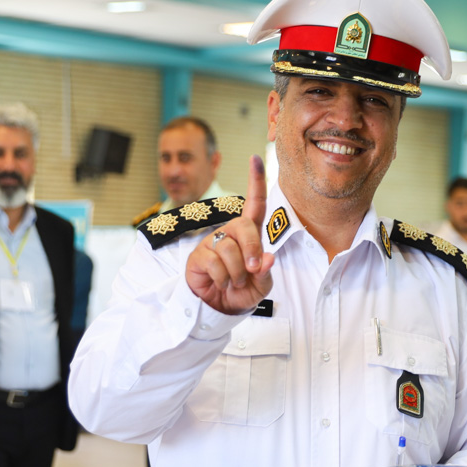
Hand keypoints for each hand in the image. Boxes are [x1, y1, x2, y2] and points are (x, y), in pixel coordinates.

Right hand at [184, 155, 274, 313]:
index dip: (256, 182)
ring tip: (234, 281)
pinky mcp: (199, 255)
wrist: (220, 308)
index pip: (255, 204)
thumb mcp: (261, 284)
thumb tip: (268, 258)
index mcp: (250, 235)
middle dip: (252, 251)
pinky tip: (221, 282)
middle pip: (244, 227)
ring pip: (229, 249)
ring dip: (237, 273)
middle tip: (253, 271)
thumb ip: (266, 272)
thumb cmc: (242, 290)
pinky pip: (215, 263)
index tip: (256, 159)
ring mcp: (213, 242)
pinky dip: (223, 279)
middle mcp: (231, 233)